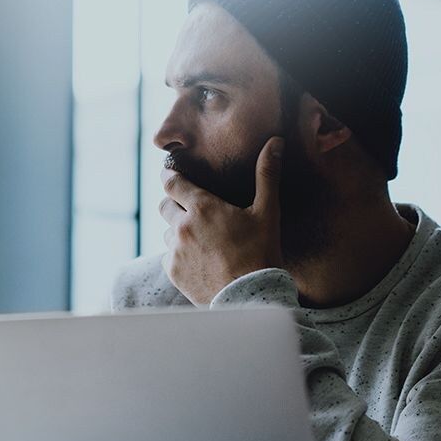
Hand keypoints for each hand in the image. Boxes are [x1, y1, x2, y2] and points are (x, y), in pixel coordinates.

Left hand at [159, 136, 284, 305]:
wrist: (251, 298)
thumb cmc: (261, 253)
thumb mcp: (267, 212)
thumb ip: (267, 175)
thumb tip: (275, 142)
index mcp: (202, 207)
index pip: (172, 182)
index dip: (169, 175)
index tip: (169, 173)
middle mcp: (183, 226)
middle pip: (165, 205)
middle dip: (175, 203)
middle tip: (191, 208)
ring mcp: (176, 251)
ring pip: (168, 232)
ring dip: (179, 231)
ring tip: (200, 238)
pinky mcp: (173, 272)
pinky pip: (169, 256)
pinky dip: (180, 254)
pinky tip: (200, 260)